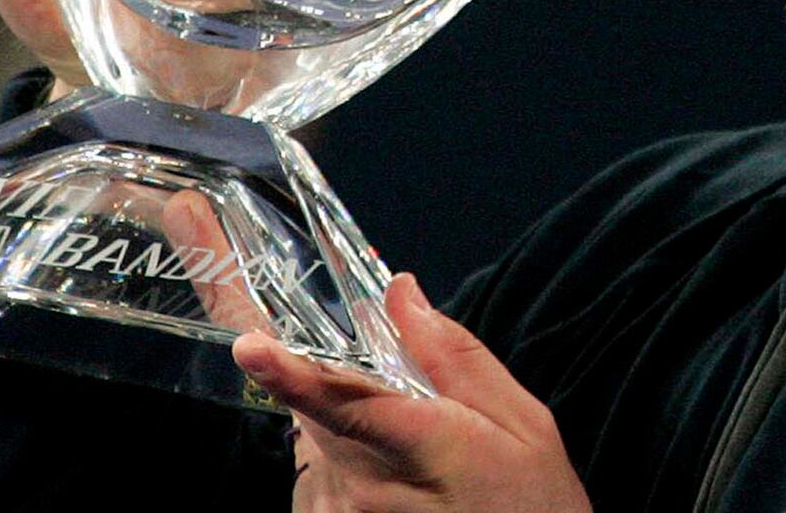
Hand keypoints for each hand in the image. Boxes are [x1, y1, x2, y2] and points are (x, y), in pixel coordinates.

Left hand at [233, 276, 590, 512]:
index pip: (349, 406)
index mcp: (424, 449)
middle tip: (407, 409)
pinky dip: (348, 473)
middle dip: (341, 389)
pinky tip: (401, 495)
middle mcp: (369, 493)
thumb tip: (401, 293)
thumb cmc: (534, 503)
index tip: (251, 347)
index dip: (294, 377)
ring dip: (349, 437)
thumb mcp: (523, 422)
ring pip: (318, 445)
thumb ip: (454, 355)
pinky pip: (321, 484)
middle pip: (320, 413)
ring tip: (417, 471)